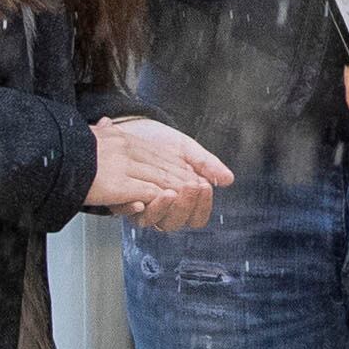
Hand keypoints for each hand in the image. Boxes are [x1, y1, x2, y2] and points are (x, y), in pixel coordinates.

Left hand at [85, 111, 233, 228]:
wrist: (132, 126)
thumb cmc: (160, 141)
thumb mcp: (186, 149)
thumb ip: (206, 164)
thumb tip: (228, 179)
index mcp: (181, 200)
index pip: (195, 217)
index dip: (202, 207)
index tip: (205, 187)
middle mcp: (161, 208)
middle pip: (175, 223)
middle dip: (185, 206)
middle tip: (191, 186)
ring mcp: (140, 205)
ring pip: (153, 221)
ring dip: (163, 209)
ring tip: (170, 192)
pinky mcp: (120, 199)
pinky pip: (127, 213)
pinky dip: (134, 209)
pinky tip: (141, 200)